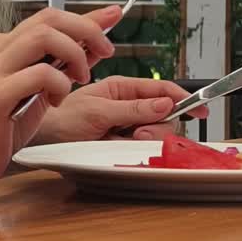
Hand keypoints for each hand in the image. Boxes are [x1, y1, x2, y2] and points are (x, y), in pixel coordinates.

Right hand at [0, 6, 119, 198]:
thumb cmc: (2, 125)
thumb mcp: (40, 88)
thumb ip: (65, 62)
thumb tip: (97, 40)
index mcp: (4, 44)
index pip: (50, 16)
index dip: (85, 17)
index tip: (113, 16)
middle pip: (48, 19)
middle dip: (86, 30)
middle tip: (106, 52)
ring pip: (43, 37)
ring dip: (74, 55)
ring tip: (79, 80)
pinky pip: (38, 74)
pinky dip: (59, 84)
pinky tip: (56, 101)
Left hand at [36, 75, 208, 143]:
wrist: (41, 142)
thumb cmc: (60, 119)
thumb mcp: (98, 111)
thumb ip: (133, 108)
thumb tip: (164, 104)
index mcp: (121, 89)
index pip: (160, 90)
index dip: (182, 98)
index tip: (200, 108)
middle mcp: (126, 107)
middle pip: (163, 116)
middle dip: (157, 125)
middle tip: (138, 133)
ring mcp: (124, 128)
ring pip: (153, 134)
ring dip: (145, 138)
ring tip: (123, 140)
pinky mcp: (120, 147)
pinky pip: (140, 149)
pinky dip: (135, 150)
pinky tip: (119, 148)